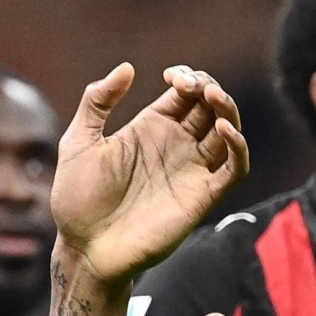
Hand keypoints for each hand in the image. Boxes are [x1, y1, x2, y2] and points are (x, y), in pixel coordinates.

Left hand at [51, 65, 247, 283]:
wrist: (85, 247)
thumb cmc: (77, 199)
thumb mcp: (78, 142)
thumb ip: (97, 102)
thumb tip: (127, 68)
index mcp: (151, 128)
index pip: (186, 93)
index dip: (188, 77)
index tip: (172, 76)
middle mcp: (176, 146)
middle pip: (211, 107)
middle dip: (209, 88)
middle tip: (195, 85)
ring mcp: (191, 171)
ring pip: (228, 133)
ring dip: (228, 111)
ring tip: (213, 98)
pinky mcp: (202, 197)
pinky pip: (233, 170)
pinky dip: (238, 148)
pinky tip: (223, 132)